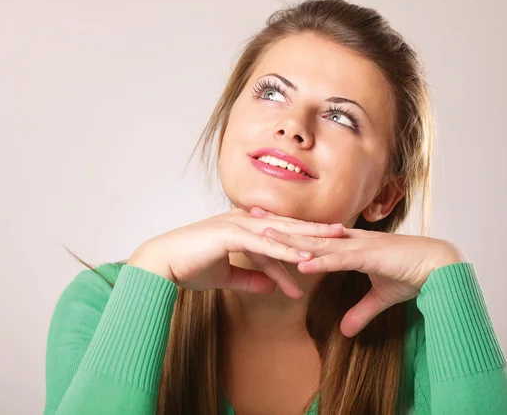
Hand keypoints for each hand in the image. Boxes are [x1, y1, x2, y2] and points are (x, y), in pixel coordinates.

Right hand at [127, 207, 345, 298]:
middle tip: (344, 233)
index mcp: (243, 225)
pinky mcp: (230, 235)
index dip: (304, 237)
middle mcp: (243, 220)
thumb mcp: (226, 275)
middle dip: (317, 230)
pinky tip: (305, 259)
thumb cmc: (189, 267)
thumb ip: (250, 278)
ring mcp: (237, 224)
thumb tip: (271, 287)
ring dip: (309, 238)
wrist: (161, 265)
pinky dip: (285, 252)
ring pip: (281, 232)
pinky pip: (264, 245)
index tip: (328, 243)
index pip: (280, 232)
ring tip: (336, 243)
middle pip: (288, 225)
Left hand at [250, 207, 465, 336]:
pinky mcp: (370, 257)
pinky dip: (321, 260)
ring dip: (292, 240)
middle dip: (279, 226)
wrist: (439, 268)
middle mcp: (350, 241)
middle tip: (250, 216)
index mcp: (350, 245)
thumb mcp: (381, 298)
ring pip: (319, 242)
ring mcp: (359, 247)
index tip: (263, 226)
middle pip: (307, 233)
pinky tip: (302, 262)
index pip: (312, 237)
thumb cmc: (412, 274)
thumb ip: (360, 311)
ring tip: (265, 237)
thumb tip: (345, 331)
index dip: (288, 232)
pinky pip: (341, 259)